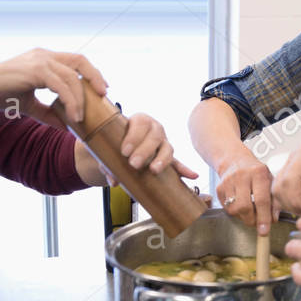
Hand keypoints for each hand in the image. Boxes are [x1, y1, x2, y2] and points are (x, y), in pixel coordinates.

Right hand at [0, 48, 107, 125]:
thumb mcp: (30, 105)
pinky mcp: (35, 70)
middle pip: (80, 61)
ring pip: (72, 76)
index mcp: (44, 59)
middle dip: (95, 78)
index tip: (100, 89)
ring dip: (81, 98)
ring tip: (81, 117)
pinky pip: (62, 86)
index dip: (91, 73)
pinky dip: (71, 101)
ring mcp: (40, 60)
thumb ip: (49, 112)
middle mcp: (44, 55)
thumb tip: (67, 126)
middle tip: (103, 96)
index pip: (75, 60)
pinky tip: (73, 115)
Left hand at [76, 112, 198, 186]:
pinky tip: (192, 176)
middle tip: (133, 164)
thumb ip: (108, 163)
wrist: (121, 149)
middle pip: (154, 137)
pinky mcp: (169, 158)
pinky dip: (185, 169)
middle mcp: (155, 129)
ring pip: (167, 148)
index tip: (124, 151)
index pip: (140, 123)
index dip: (133, 136)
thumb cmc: (115, 144)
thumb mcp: (108, 150)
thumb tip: (113, 179)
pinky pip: (178, 163)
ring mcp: (163, 143)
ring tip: (154, 170)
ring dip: (162, 159)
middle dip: (145, 150)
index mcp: (140, 121)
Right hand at [216, 150, 274, 233]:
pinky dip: (235, 212)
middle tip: (258, 223)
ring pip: (234, 209)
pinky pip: (226, 208)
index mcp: (258, 173)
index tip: (264, 231)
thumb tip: (273, 219)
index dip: (264, 218)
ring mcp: (228, 182)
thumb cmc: (256, 172)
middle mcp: (242, 176)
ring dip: (243, 217)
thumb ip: (273, 199)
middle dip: (252, 220)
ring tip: (250, 213)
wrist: (235, 160)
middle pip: (244, 207)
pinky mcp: (219, 188)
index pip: (261, 200)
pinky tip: (241, 206)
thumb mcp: (269, 180)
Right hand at [272, 143, 300, 216]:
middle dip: (294, 205)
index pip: (288, 180)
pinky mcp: (290, 183)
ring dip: (293, 207)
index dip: (296, 199)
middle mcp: (294, 161)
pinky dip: (294, 207)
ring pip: (278, 195)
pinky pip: (282, 199)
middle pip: (279, 188)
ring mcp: (290, 172)